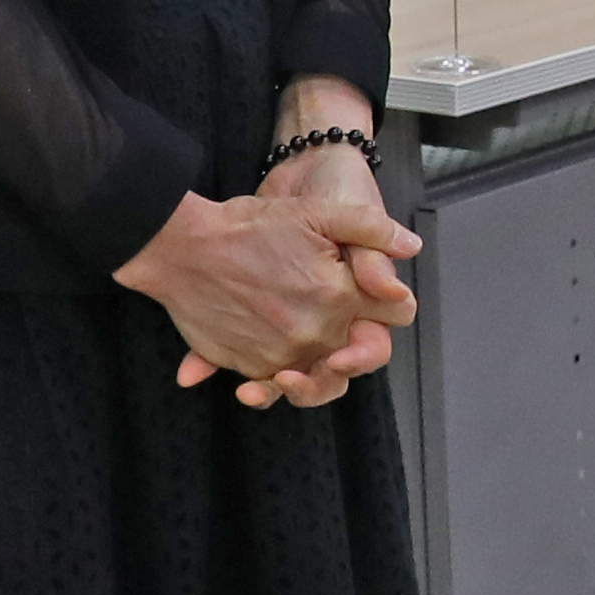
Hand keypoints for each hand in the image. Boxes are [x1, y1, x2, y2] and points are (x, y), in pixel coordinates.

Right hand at [126, 177, 415, 403]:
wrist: (183, 246)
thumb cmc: (250, 226)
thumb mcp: (318, 211)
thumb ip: (371, 228)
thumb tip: (411, 247)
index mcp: (341, 297)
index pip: (395, 315)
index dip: (391, 305)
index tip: (378, 301)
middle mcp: (316, 334)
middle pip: (357, 358)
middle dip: (355, 348)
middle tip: (342, 339)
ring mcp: (280, 354)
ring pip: (315, 379)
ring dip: (313, 376)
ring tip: (300, 368)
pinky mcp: (248, 364)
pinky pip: (270, 383)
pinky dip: (268, 382)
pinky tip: (260, 373)